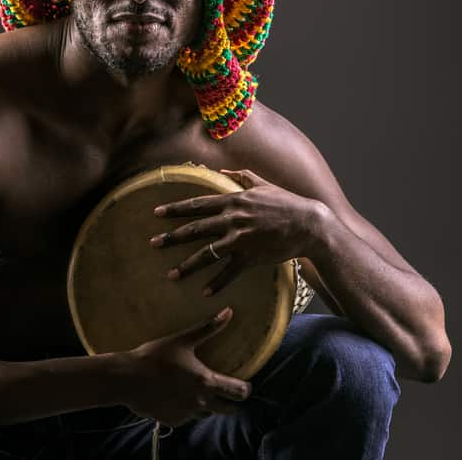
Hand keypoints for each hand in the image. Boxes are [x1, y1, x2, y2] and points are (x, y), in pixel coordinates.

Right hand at [121, 307, 251, 426]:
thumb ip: (209, 328)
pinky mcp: (172, 421)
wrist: (128, 379)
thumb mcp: (183, 340)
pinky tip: (175, 396)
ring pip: (205, 414)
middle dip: (229, 402)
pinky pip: (186, 417)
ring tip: (196, 392)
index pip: (238, 392)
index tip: (245, 385)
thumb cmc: (156, 357)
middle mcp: (200, 402)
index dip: (245, 389)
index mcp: (206, 382)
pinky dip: (185, 409)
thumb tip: (229, 312)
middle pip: (227, 410)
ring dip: (206, 405)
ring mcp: (186, 414)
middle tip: (225, 392)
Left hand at [149, 168, 323, 295]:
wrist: (309, 224)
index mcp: (233, 201)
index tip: (156, 213)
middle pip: (195, 230)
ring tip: (171, 275)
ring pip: (207, 254)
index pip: (197, 205)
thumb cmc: (286, 203)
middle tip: (152, 243)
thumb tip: (223, 169)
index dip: (175, 209)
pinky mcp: (251, 257)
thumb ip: (241, 176)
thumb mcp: (263, 184)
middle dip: (171, 237)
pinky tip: (204, 292)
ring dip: (187, 265)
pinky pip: (229, 273)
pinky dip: (216, 284)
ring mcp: (240, 239)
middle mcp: (232, 219)